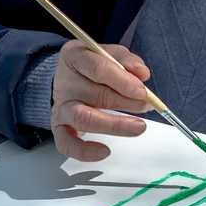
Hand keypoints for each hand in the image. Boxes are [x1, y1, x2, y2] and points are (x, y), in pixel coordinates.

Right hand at [51, 41, 151, 160]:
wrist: (68, 77)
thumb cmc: (94, 65)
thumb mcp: (111, 54)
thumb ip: (127, 61)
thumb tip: (142, 74)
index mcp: (75, 57)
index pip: (98, 69)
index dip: (122, 81)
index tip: (142, 91)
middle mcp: (65, 82)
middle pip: (95, 94)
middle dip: (125, 102)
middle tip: (146, 106)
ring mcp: (61, 106)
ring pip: (84, 119)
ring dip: (114, 125)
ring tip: (138, 127)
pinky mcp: (59, 126)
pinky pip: (66, 143)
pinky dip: (84, 151)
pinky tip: (104, 152)